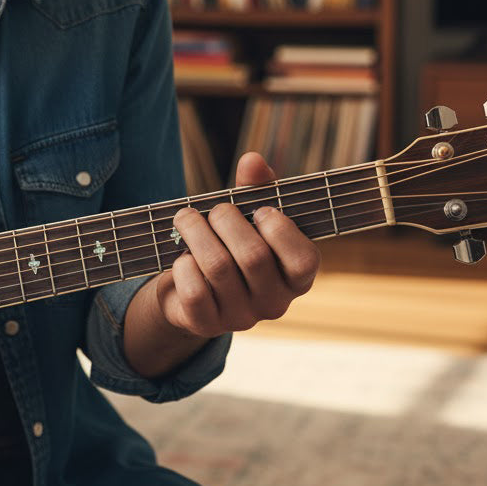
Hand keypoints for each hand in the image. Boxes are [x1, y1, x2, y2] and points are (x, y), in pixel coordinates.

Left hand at [155, 151, 320, 337]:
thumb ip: (256, 188)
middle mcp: (274, 304)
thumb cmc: (229, 243)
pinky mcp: (206, 325)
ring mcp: (240, 318)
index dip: (280, 230)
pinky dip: (183, 266)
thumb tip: (253, 160)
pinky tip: (183, 257)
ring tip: (186, 218)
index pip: (303, 260)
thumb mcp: (248, 216)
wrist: (190, 288)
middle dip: (227, 221)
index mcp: (296, 278)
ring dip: (196, 232)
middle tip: (215, 210)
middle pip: (253, 257)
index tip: (261, 210)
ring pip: (218, 268)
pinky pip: (194, 292)